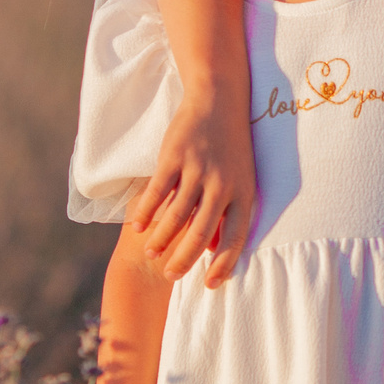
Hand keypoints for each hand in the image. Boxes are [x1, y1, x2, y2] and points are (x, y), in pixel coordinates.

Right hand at [129, 94, 256, 285]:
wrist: (220, 99)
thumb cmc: (231, 146)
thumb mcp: (241, 178)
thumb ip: (229, 210)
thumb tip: (215, 249)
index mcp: (244, 191)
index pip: (237, 237)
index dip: (224, 264)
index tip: (210, 285)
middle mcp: (223, 183)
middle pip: (202, 233)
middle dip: (185, 259)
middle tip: (171, 275)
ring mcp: (198, 169)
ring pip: (176, 215)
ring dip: (162, 239)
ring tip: (152, 253)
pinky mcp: (175, 156)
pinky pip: (157, 191)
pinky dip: (146, 212)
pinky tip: (138, 226)